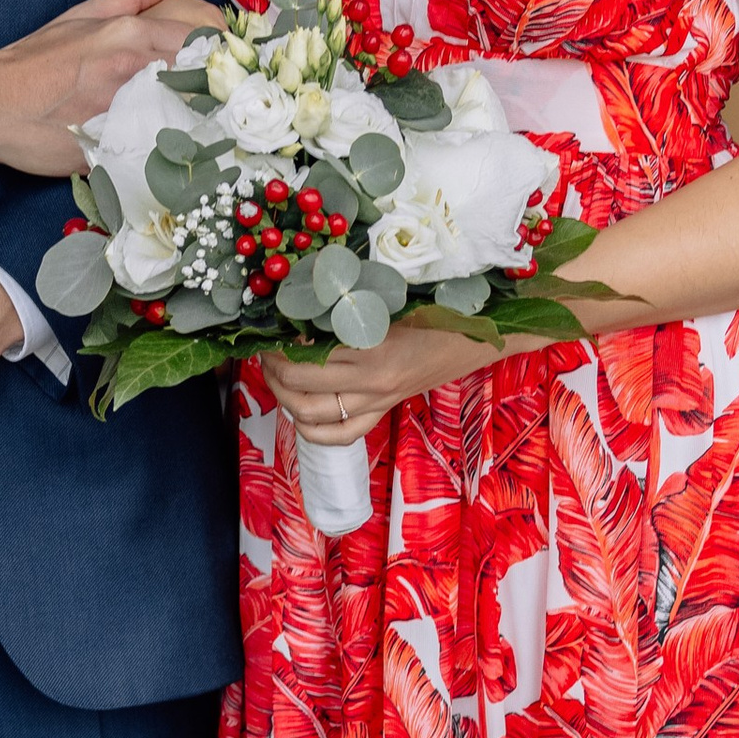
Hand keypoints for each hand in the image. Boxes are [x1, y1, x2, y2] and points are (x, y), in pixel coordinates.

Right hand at [0, 0, 221, 175]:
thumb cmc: (36, 60)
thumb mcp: (83, 16)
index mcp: (129, 33)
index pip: (202, 39)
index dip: (221, 54)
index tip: (222, 67)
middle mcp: (132, 68)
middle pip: (204, 78)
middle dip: (217, 88)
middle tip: (220, 99)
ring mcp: (124, 110)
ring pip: (190, 115)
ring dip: (201, 120)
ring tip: (202, 125)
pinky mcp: (113, 148)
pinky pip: (160, 150)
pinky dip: (173, 151)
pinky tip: (173, 151)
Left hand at [262, 317, 508, 445]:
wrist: (474, 340)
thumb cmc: (433, 312)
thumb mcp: (390, 302)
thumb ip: (349, 309)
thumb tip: (302, 306)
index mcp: (373, 346)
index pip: (308, 351)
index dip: (280, 343)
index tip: (269, 331)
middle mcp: (371, 381)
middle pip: (301, 383)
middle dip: (274, 368)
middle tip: (265, 352)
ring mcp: (376, 402)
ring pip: (312, 413)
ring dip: (283, 396)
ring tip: (274, 376)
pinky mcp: (381, 413)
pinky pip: (338, 434)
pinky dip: (309, 428)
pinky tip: (297, 412)